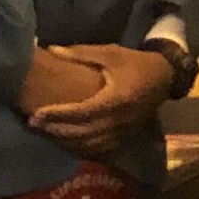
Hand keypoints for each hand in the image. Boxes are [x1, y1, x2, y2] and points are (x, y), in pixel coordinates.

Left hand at [27, 44, 173, 157]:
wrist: (165, 78)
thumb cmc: (135, 63)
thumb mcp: (110, 54)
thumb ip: (81, 54)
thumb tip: (51, 50)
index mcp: (117, 98)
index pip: (82, 112)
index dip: (58, 115)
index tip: (36, 114)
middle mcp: (121, 119)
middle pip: (83, 133)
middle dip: (56, 130)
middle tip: (33, 124)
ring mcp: (124, 131)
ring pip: (90, 145)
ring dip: (66, 141)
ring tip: (45, 133)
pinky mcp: (125, 137)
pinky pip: (99, 149)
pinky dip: (80, 148)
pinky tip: (65, 142)